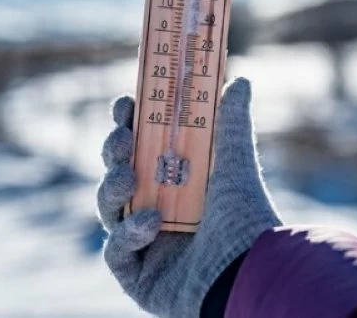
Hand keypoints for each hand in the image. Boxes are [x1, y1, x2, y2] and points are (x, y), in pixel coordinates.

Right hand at [97, 78, 280, 317]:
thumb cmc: (245, 216)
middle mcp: (157, 210)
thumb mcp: (236, 161)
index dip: (129, 124)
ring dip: (112, 187)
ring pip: (108, 208)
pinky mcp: (136, 277)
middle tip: (123, 137)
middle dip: (114, 151)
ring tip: (129, 177)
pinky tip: (151, 223)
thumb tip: (240, 80)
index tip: (127, 102)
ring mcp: (144, 244)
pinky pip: (114, 250)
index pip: (141, 149)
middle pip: (117, 173)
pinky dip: (127, 233)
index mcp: (177, 183)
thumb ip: (233, 121)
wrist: (248, 270)